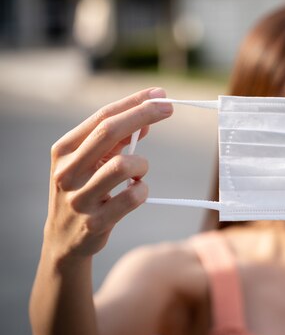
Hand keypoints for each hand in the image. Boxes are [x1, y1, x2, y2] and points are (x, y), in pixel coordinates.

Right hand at [44, 88, 172, 259]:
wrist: (64, 240)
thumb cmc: (84, 191)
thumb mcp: (91, 163)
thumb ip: (115, 142)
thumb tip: (147, 119)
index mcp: (64, 150)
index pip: (102, 117)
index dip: (133, 103)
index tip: (159, 94)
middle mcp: (67, 171)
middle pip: (109, 131)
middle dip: (143, 114)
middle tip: (169, 108)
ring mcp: (79, 198)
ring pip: (124, 166)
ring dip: (142, 165)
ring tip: (138, 174)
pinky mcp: (95, 222)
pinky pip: (134, 197)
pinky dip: (143, 191)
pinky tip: (136, 193)